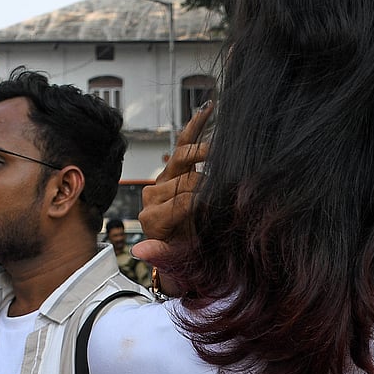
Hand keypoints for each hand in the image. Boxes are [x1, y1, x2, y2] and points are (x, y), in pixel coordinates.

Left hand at [133, 101, 212, 283]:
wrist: (180, 257)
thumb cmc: (185, 261)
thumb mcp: (177, 264)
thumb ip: (162, 255)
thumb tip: (140, 251)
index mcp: (153, 219)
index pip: (184, 201)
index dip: (206, 200)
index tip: (227, 201)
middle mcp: (152, 197)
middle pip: (186, 180)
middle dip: (210, 181)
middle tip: (233, 178)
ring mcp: (160, 181)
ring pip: (182, 157)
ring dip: (205, 149)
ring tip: (225, 141)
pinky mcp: (170, 171)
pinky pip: (182, 144)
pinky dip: (195, 127)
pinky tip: (208, 110)